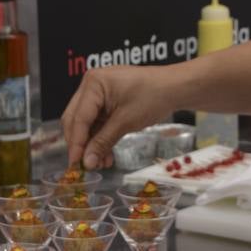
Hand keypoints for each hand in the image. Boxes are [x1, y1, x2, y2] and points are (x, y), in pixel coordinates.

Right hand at [61, 66, 176, 169]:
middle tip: (84, 166)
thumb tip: (87, 162)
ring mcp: (99, 93)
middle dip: (81, 144)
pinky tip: (106, 155)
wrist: (175, 88)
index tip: (75, 164)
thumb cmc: (154, 96)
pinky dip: (100, 138)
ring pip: (86, 124)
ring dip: (91, 144)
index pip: (78, 118)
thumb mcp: (126, 122)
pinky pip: (97, 122)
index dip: (76, 143)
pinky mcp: (107, 101)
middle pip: (76, 120)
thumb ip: (103, 142)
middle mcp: (91, 85)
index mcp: (93, 84)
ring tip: (100, 164)